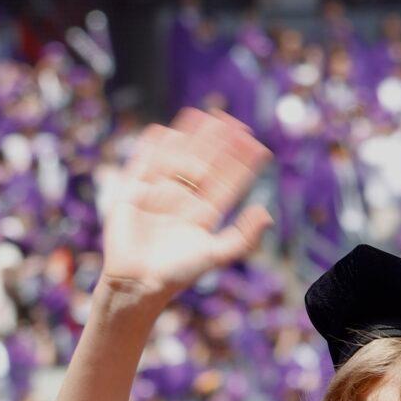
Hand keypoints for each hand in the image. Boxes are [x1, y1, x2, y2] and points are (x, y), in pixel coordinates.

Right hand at [99, 109, 272, 310]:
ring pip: (178, 157)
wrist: (138, 284)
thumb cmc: (177, 273)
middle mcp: (183, 200)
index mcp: (203, 213)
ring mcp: (158, 193)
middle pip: (204, 163)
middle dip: (219, 143)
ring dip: (191, 137)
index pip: (226, 182)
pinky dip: (152, 147)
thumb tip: (267, 213)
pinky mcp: (133, 192)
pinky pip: (144, 163)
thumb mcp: (215, 254)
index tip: (256, 144)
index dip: (240, 163)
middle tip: (233, 120)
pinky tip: (164, 130)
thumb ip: (243, 237)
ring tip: (205, 116)